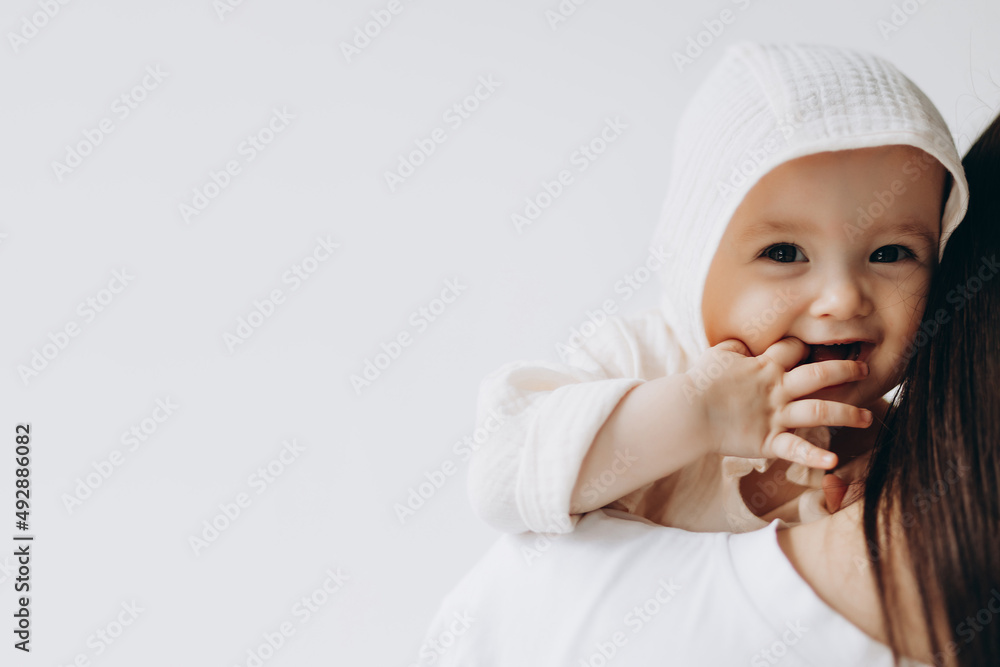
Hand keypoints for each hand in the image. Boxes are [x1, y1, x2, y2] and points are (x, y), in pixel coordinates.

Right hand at [687, 336, 872, 468]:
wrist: (688, 410)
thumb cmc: (699, 381)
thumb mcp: (718, 354)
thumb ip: (736, 347)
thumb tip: (743, 343)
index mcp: (765, 366)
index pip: (794, 349)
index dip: (806, 347)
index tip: (817, 348)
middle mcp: (777, 389)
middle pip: (820, 375)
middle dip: (846, 371)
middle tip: (865, 370)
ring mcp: (775, 415)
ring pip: (819, 411)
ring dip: (847, 413)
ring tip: (867, 418)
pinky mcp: (768, 440)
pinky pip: (796, 449)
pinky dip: (815, 457)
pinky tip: (833, 461)